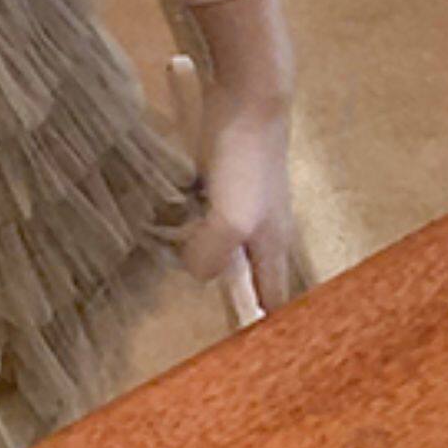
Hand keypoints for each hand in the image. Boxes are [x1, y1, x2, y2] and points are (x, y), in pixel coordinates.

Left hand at [166, 82, 298, 317]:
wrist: (248, 94)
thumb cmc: (246, 161)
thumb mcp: (230, 221)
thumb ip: (213, 257)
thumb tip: (195, 271)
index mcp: (274, 246)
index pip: (273, 304)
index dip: (260, 327)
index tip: (245, 354)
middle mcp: (265, 227)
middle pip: (248, 272)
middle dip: (228, 286)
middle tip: (205, 298)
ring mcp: (248, 199)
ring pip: (226, 239)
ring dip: (202, 246)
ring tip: (178, 249)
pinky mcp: (229, 174)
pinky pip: (210, 205)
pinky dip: (193, 212)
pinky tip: (174, 208)